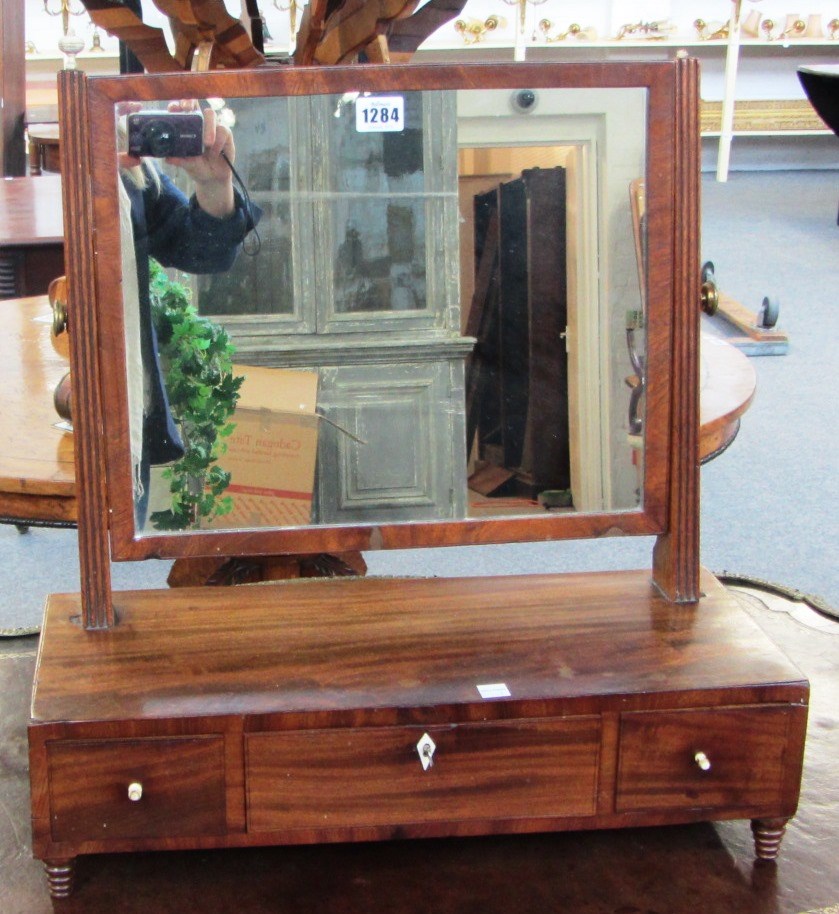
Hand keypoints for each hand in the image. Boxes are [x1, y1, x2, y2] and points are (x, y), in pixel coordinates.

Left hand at [165, 101, 234, 218]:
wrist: (213, 178)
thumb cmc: (197, 167)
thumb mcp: (187, 165)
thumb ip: (179, 161)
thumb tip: (167, 159)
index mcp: (185, 127)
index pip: (179, 110)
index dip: (176, 106)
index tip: (174, 109)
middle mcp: (198, 123)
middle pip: (194, 103)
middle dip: (190, 102)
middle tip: (187, 109)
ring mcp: (212, 126)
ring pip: (210, 114)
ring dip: (208, 127)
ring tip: (207, 144)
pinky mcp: (225, 133)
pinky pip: (223, 130)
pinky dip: (219, 142)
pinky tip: (215, 153)